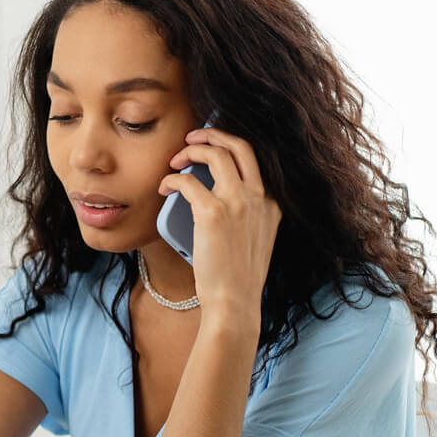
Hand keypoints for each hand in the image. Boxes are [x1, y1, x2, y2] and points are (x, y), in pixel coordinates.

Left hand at [159, 127, 280, 318]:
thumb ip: (248, 215)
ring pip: (215, 154)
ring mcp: (238, 202)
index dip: (230, 144)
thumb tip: (217, 197)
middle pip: (238, 145)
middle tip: (192, 138)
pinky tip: (164, 187)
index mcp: (271, 203)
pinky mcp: (213, 213)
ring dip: (191, 151)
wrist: (235, 302)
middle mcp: (259, 197)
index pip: (253, 158)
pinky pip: (187, 181)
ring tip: (175, 160)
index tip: (212, 145)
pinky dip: (172, 179)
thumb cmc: (238, 278)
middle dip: (212, 134)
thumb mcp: (256, 239)